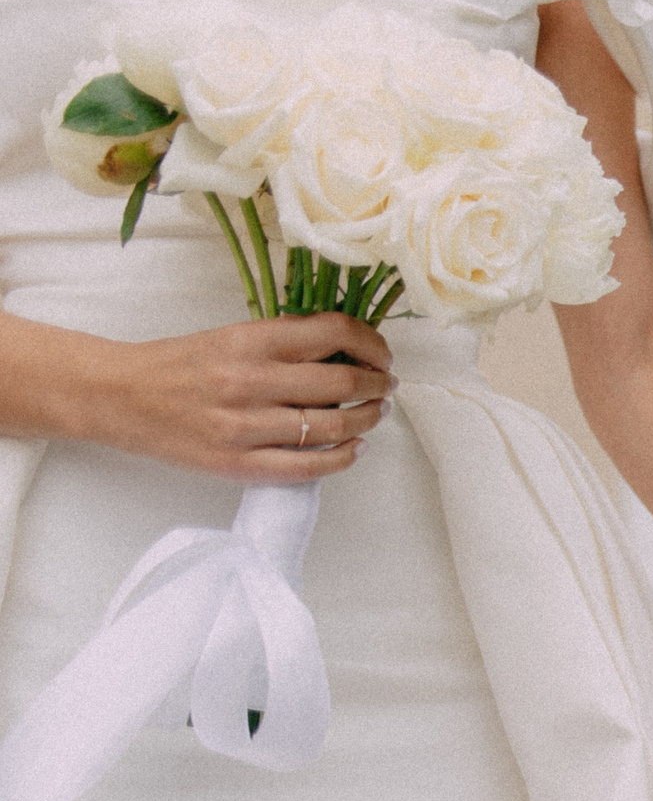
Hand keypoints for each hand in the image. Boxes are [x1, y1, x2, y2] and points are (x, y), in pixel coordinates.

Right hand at [61, 314, 396, 482]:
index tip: (382, 353)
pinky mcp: (239, 464)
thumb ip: (284, 341)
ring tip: (375, 413)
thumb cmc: (179, 365)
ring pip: (333, 427)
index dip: (372, 343)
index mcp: (250, 341)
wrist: (119, 397)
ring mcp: (245, 427)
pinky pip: (309, 467)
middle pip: (342, 382)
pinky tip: (354, 448)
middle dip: (378, 384)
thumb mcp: (230, 336)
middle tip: (386, 385)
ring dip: (368, 420)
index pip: (333, 333)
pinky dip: (343, 458)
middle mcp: (250, 381)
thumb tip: (347, 347)